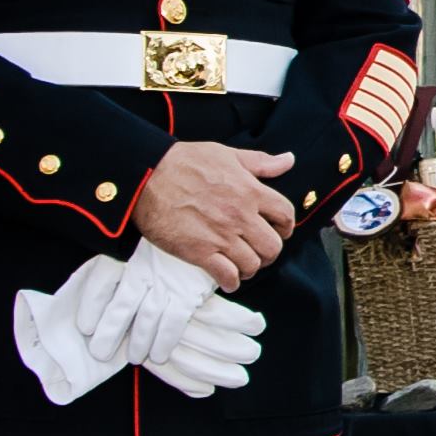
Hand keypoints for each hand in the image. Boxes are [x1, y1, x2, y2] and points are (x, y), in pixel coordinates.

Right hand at [133, 141, 297, 287]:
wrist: (146, 177)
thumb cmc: (184, 163)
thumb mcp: (227, 154)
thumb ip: (260, 162)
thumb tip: (289, 160)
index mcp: (250, 191)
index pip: (285, 215)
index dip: (286, 225)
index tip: (279, 229)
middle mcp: (241, 216)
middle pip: (273, 246)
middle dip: (269, 252)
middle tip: (258, 250)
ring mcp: (221, 236)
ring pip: (253, 265)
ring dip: (250, 268)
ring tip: (241, 265)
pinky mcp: (200, 252)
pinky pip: (228, 276)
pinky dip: (231, 281)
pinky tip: (227, 277)